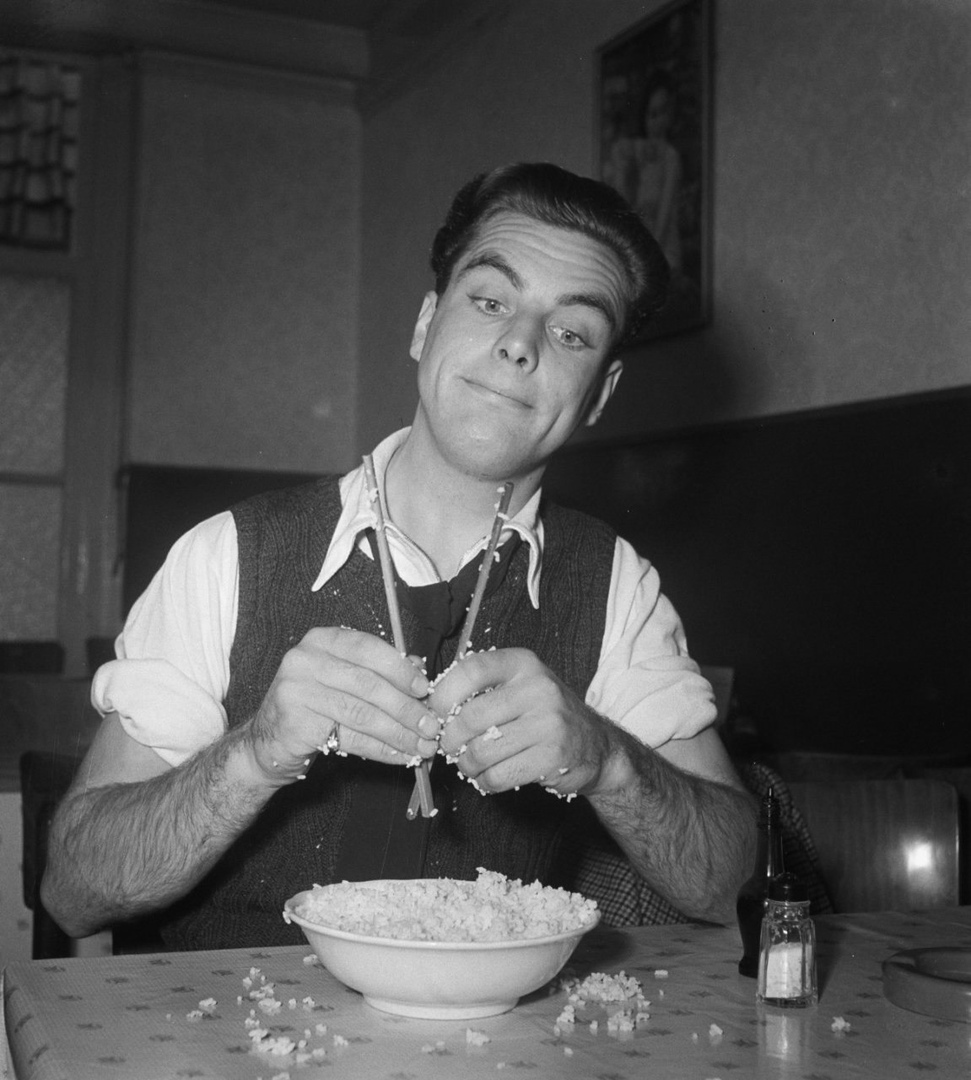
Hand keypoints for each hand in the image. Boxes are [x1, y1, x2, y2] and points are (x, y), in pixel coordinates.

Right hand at [247, 626, 439, 782]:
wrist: (266, 741)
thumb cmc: (313, 706)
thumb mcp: (345, 680)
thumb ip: (379, 672)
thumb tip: (420, 671)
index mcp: (321, 640)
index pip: (368, 648)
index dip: (400, 669)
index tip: (425, 688)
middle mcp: (305, 659)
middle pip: (368, 683)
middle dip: (406, 707)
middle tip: (431, 725)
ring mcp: (296, 690)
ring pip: (362, 713)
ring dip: (398, 732)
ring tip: (422, 746)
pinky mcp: (295, 723)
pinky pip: (350, 737)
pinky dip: (381, 749)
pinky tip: (400, 756)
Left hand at [430, 648, 616, 796]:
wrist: (596, 745)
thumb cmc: (544, 715)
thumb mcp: (519, 686)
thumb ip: (481, 689)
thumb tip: (430, 707)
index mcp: (523, 664)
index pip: (471, 670)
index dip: (443, 694)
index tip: (436, 713)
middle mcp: (538, 688)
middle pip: (470, 717)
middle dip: (450, 739)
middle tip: (449, 747)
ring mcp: (549, 723)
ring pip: (481, 751)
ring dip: (466, 764)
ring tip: (470, 764)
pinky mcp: (553, 757)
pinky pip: (499, 775)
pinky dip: (485, 782)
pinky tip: (490, 777)